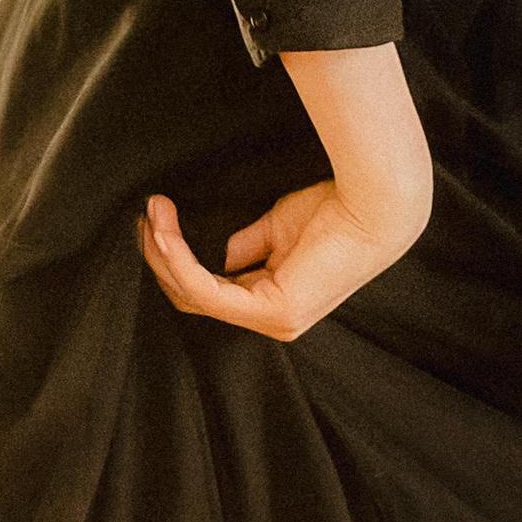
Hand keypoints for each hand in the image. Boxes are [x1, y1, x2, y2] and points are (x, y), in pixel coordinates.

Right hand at [138, 169, 423, 341]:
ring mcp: (275, 320)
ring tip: (150, 216)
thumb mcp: (276, 229)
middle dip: (163, 257)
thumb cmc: (337, 208)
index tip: (157, 220)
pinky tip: (164, 230)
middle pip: (196, 297)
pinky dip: (180, 259)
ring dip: (165, 254)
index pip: (212, 291)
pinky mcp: (275, 310)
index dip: (178, 259)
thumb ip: (245, 246)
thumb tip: (215, 252)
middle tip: (146, 217)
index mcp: (276, 300)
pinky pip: (209, 289)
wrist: (375, 201)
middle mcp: (274, 319)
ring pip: (196, 295)